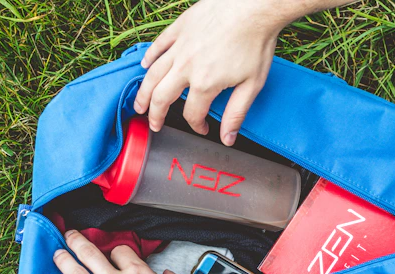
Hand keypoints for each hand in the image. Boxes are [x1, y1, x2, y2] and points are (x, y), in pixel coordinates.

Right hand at [134, 0, 296, 145]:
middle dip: (155, 115)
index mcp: (204, 83)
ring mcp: (180, 46)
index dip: (196, 126)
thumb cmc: (256, 41)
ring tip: (138, 104)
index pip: (192, 113)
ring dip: (143, 92)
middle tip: (153, 124)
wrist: (255, 6)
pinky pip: (158, 45)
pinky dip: (149, 57)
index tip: (202, 128)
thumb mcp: (252, 84)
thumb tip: (228, 139)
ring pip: (153, 74)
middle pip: (162, 98)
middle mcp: (186, 67)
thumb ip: (236, 114)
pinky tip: (144, 66)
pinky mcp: (180, 28)